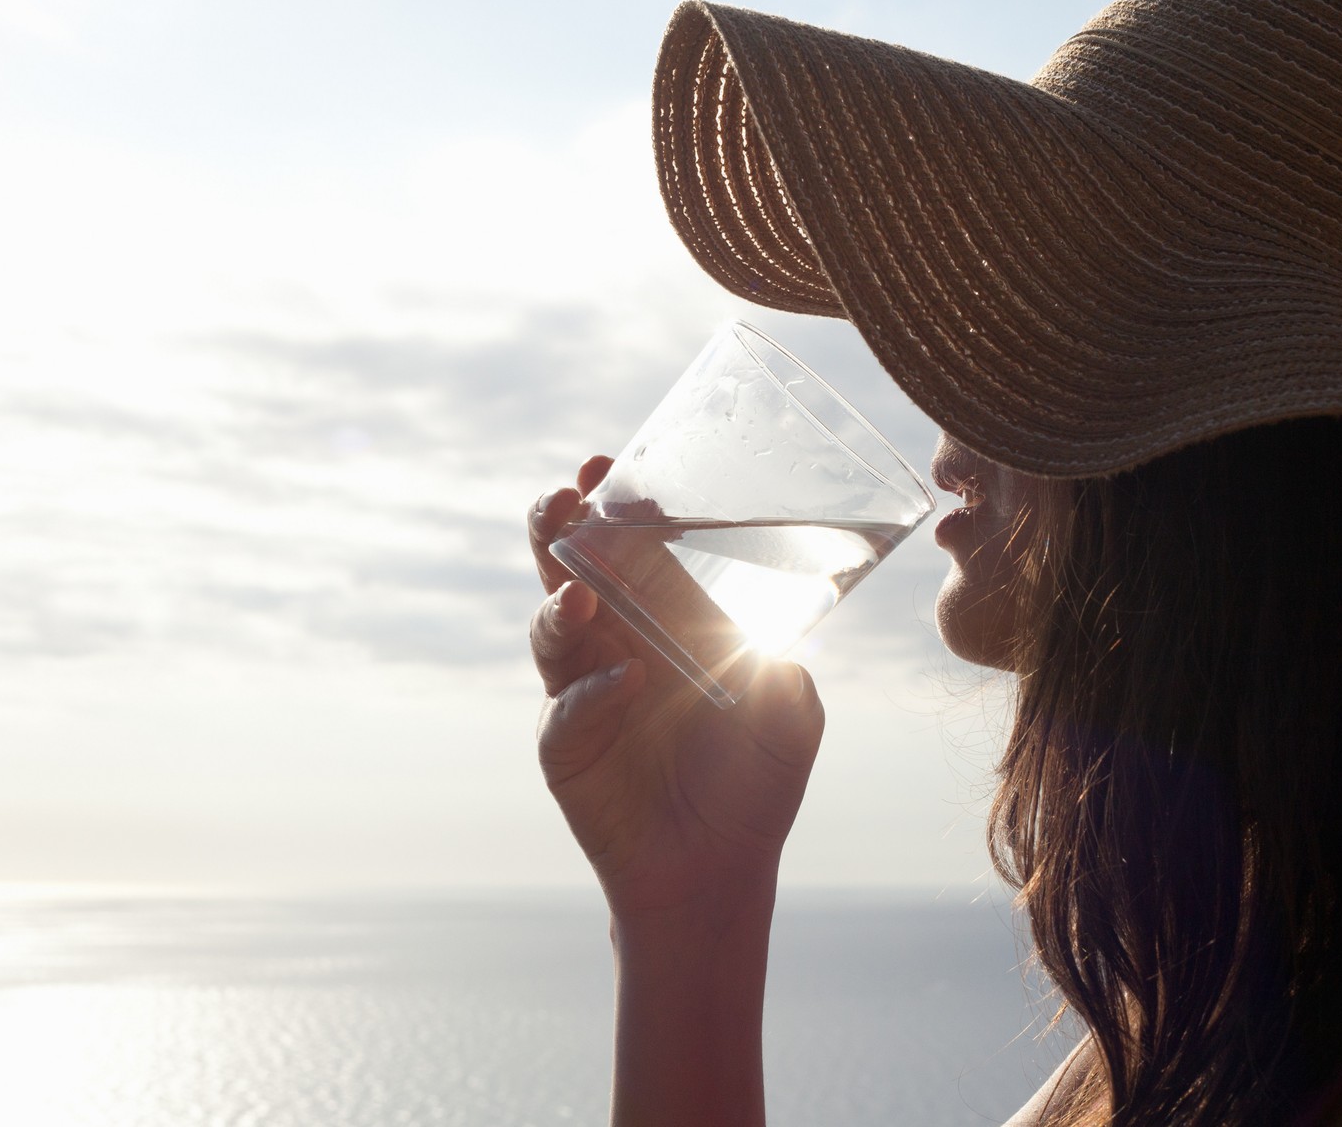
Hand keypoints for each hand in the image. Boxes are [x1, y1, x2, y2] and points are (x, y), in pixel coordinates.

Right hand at [528, 457, 826, 920]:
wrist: (717, 872)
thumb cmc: (754, 787)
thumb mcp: (790, 715)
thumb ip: (781, 667)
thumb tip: (771, 636)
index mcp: (663, 621)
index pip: (629, 546)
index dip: (615, 505)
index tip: (610, 468)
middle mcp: (614, 645)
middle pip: (569, 569)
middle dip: (559, 528)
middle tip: (566, 499)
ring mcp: (582, 692)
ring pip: (551, 627)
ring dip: (563, 602)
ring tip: (583, 594)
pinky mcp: (565, 747)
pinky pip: (565, 709)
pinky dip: (590, 694)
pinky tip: (626, 684)